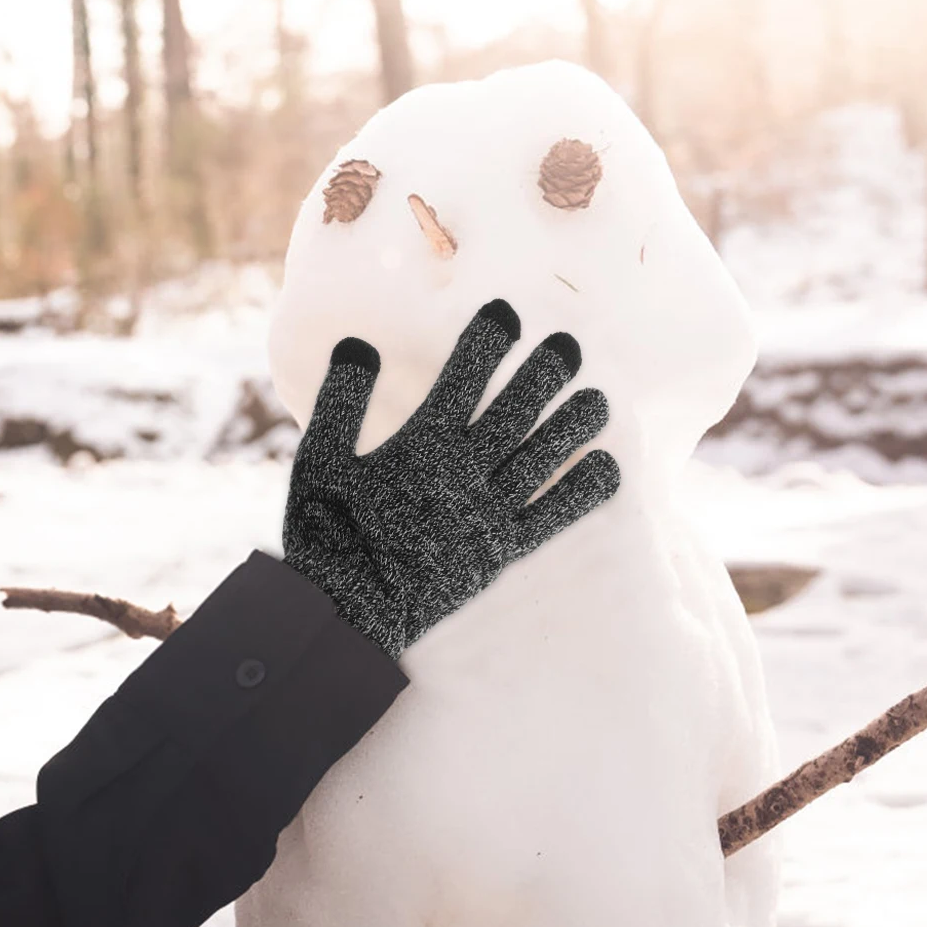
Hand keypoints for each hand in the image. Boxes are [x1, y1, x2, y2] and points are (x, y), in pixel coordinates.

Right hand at [280, 298, 619, 658]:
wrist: (344, 614)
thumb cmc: (326, 534)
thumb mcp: (318, 461)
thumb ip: (340, 402)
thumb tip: (358, 344)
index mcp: (420, 445)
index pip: (462, 378)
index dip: (486, 341)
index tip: (506, 312)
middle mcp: (462, 472)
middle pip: (514, 411)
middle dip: (544, 373)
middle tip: (571, 343)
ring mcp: (485, 512)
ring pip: (541, 456)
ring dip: (572, 424)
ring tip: (600, 397)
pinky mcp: (498, 551)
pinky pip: (550, 517)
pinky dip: (581, 492)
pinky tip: (609, 468)